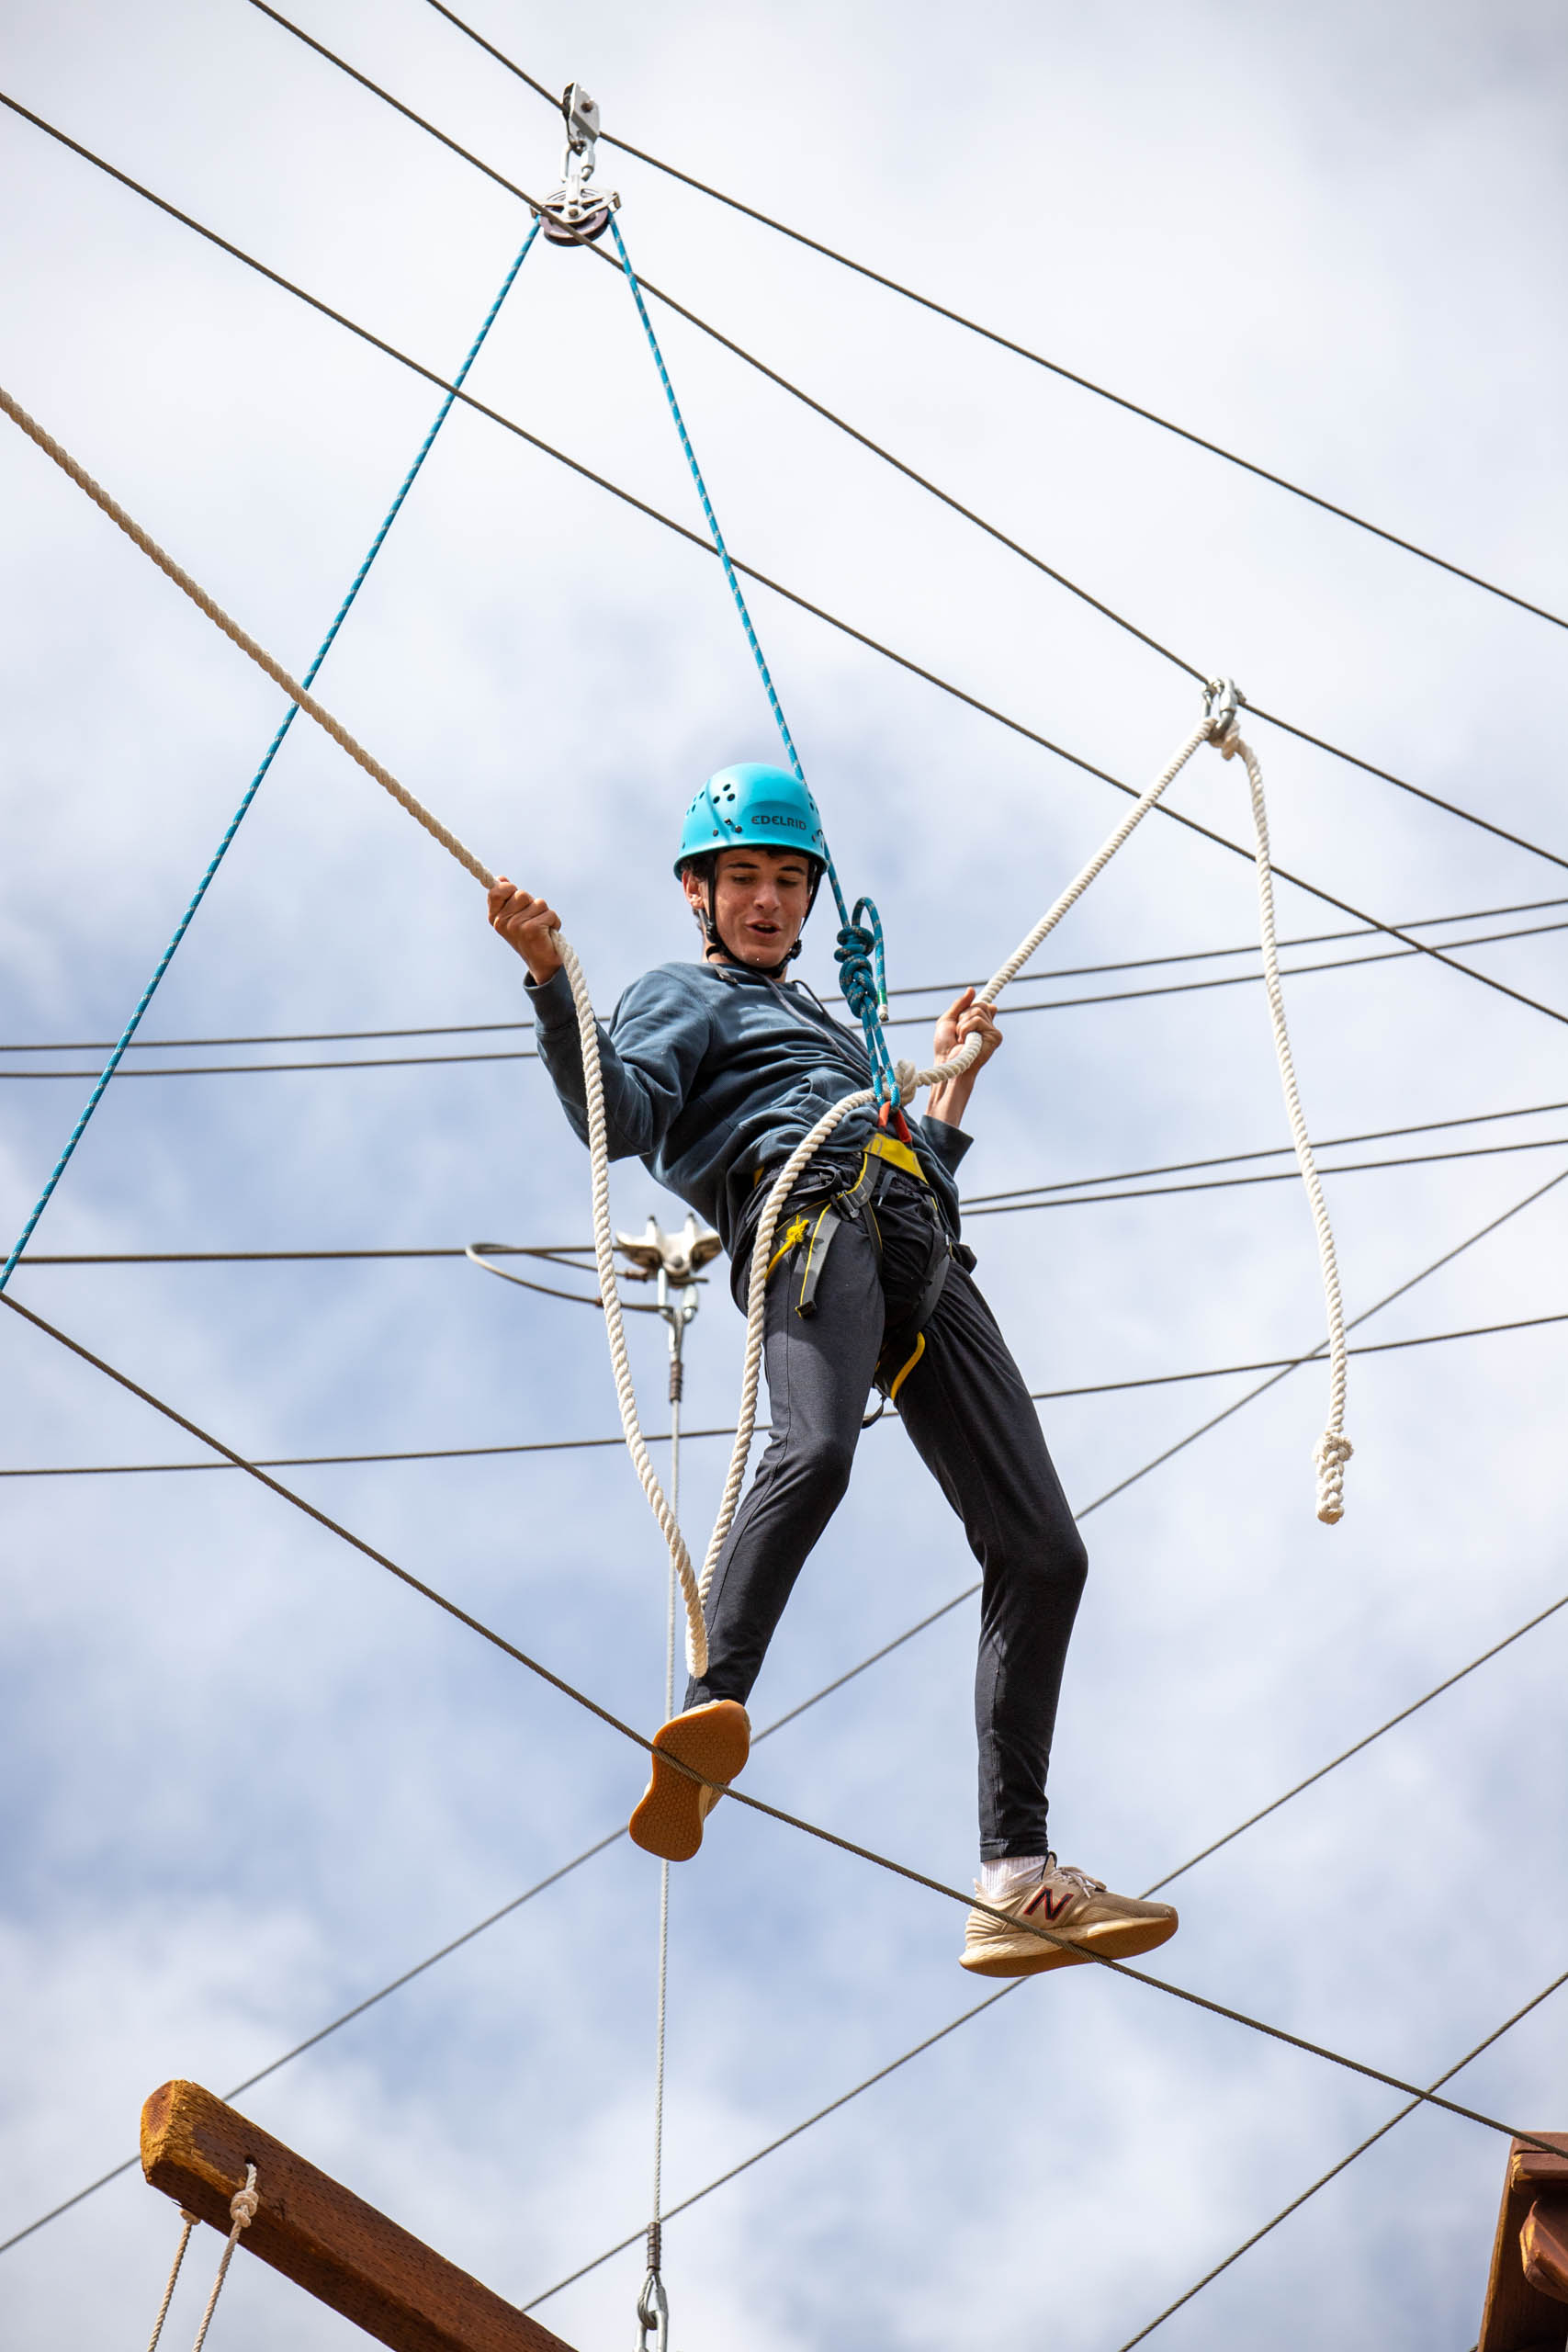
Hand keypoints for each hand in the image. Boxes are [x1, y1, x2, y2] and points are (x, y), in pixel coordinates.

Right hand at [487, 876, 562, 983]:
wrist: (542, 964)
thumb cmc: (530, 937)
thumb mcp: (516, 916)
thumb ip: (509, 898)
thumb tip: (502, 879)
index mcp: (495, 918)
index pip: (496, 891)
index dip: (509, 889)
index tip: (516, 896)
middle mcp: (502, 922)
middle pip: (521, 894)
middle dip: (532, 904)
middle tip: (533, 920)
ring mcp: (515, 926)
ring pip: (538, 903)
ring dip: (545, 914)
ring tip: (542, 928)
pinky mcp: (531, 930)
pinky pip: (549, 913)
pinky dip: (554, 922)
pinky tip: (549, 933)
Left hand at [926, 988, 1000, 1130]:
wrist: (947, 1063)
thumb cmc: (946, 1047)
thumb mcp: (948, 1020)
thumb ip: (960, 1004)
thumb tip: (971, 989)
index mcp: (980, 1023)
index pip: (981, 1004)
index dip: (971, 1008)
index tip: (962, 1021)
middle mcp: (989, 1026)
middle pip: (979, 1005)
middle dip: (963, 1016)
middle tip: (958, 1033)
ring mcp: (993, 1032)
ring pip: (977, 1011)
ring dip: (962, 1025)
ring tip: (961, 1040)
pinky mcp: (996, 1037)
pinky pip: (977, 1020)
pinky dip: (965, 1029)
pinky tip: (965, 1042)